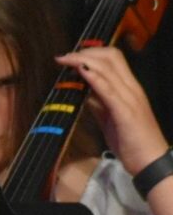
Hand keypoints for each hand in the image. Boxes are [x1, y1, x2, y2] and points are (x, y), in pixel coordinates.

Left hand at [55, 47, 167, 176]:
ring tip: (66, 61)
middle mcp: (131, 88)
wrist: (149, 162)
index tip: (71, 58)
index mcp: (129, 88)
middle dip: (84, 53)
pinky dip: (94, 78)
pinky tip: (81, 72)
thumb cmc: (131, 141)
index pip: (113, 59)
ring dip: (84, 61)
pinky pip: (109, 90)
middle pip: (110, 57)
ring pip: (108, 69)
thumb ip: (98, 103)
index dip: (91, 53)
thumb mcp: (110, 118)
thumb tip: (82, 93)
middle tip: (64, 58)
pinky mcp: (125, 112)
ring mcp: (130, 98)